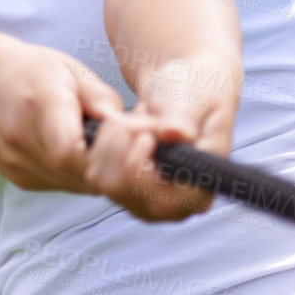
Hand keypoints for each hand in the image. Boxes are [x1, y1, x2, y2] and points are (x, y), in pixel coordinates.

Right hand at [0, 38, 130, 195]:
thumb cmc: (32, 70)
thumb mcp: (70, 69)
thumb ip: (101, 98)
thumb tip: (133, 127)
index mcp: (37, 106)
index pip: (69, 152)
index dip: (106, 154)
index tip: (130, 136)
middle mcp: (20, 140)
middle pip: (77, 174)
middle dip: (113, 165)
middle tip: (132, 146)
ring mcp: (15, 164)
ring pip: (74, 185)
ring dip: (99, 172)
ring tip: (108, 146)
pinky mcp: (18, 178)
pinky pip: (61, 185)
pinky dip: (80, 174)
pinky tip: (83, 152)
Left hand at [87, 59, 236, 221]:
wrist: (184, 87)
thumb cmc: (196, 92)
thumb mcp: (193, 99)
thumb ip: (183, 118)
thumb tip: (176, 134)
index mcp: (200, 193)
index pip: (159, 202)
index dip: (138, 169)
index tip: (144, 134)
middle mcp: (173, 207)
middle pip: (121, 190)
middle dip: (121, 144)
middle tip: (141, 117)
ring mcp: (146, 201)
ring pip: (103, 180)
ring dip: (111, 140)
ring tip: (136, 120)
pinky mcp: (124, 190)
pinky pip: (95, 171)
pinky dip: (103, 142)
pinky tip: (125, 128)